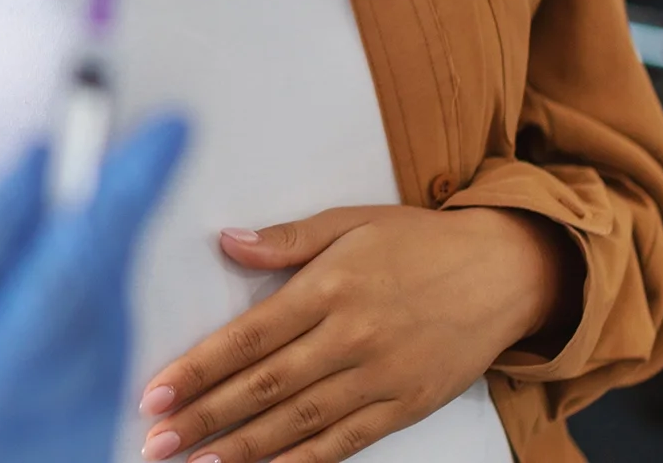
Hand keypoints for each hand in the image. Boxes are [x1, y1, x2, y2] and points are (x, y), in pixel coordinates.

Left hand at [137, 205, 565, 462]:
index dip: (199, 368)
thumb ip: (285, 240)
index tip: (156, 391)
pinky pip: (347, 443)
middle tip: (158, 440)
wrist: (506, 271)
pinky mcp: (406, 406)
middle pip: (266, 386)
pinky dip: (304, 462)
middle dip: (206, 416)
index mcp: (330, 288)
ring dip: (244, 448)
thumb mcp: (350, 223)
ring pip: (301, 422)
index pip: (249, 337)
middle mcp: (352, 337)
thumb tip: (226, 242)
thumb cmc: (420, 242)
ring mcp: (381, 378)